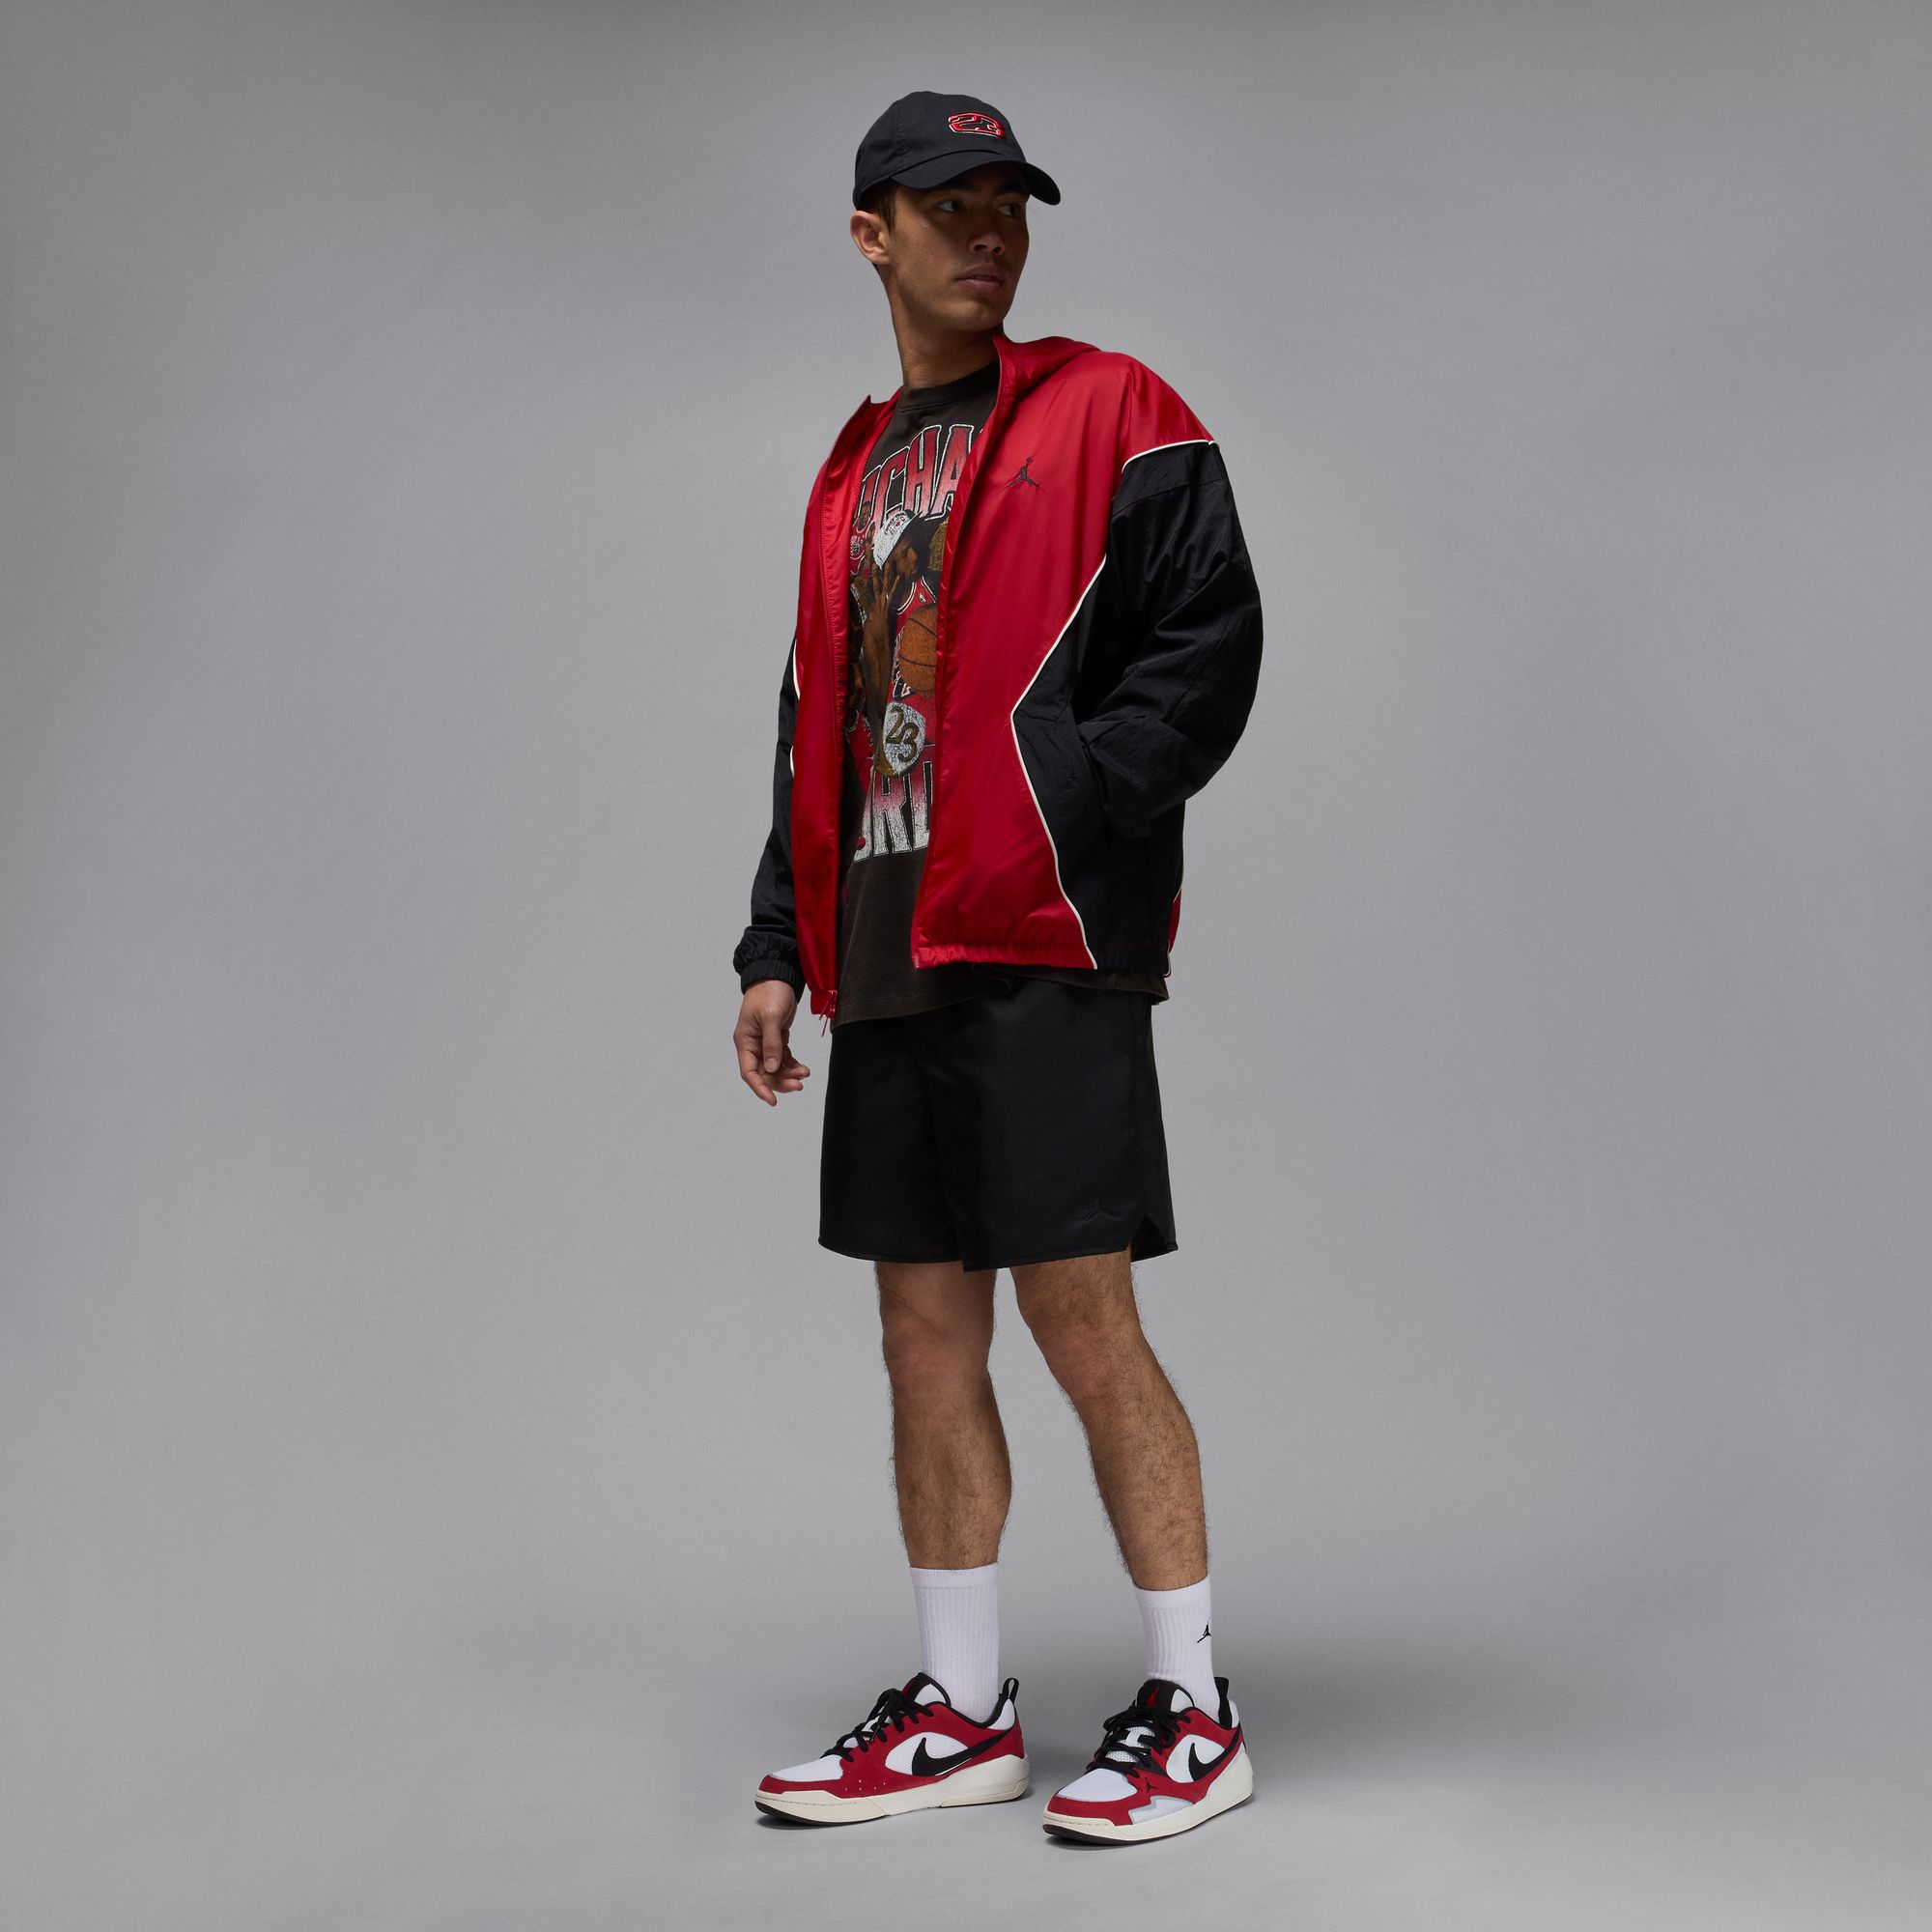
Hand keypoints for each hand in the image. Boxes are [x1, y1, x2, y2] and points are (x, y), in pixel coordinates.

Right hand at [733, 980, 811, 1105]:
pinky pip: (783, 1059)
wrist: (778, 975)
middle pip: (764, 1073)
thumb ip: (771, 1043)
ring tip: (805, 1074)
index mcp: (745, 1041)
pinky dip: (793, 1065)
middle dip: (780, 1081)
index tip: (773, 1100)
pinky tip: (803, 1068)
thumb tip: (770, 1068)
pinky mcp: (777, 1038)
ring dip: (789, 1074)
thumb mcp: (770, 1017)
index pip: (748, 1072)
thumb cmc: (769, 992)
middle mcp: (753, 1045)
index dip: (760, 1088)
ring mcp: (765, 1042)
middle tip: (799, 1085)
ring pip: (775, 1068)